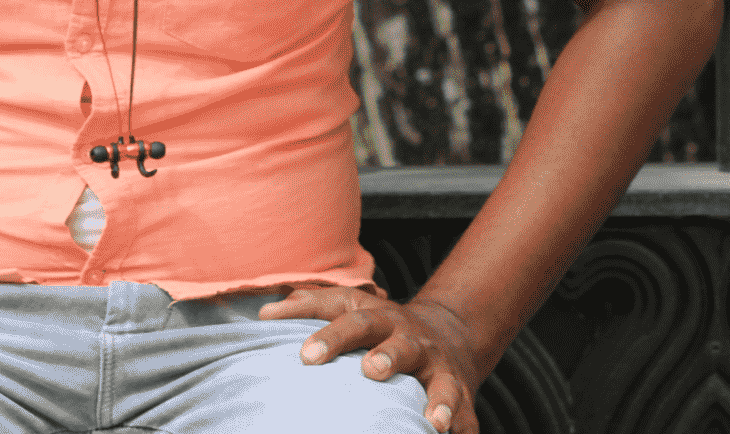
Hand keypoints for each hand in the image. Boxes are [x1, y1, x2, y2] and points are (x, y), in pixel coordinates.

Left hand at [257, 285, 481, 433]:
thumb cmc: (378, 327)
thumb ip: (308, 308)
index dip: (328, 335)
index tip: (304, 356)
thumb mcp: (348, 308)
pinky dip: (463, 426)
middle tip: (371, 371)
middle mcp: (408, 338)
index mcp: (376, 318)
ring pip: (441, 381)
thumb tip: (263, 316)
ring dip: (437, 398)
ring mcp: (437, 366)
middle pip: (397, 344)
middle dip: (386, 356)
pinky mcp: (460, 391)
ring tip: (431, 420)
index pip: (349, 319)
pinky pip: (466, 412)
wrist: (446, 334)